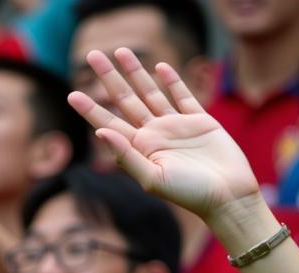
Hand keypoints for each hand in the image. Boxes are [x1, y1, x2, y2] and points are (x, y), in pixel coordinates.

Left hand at [69, 48, 259, 220]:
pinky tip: (160, 67)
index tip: (72, 94)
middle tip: (93, 54)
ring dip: (136, 71)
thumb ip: (127, 156)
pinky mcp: (198, 121)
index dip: (90, 109)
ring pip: (150, 92)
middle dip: (109, 78)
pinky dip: (171, 80)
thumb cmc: (188, 193)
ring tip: (121, 50)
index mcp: (138, 150)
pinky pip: (181, 95)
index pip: (108, 123)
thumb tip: (100, 132)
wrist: (226, 195)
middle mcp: (153, 135)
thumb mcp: (152, 178)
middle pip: (126, 100)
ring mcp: (175, 126)